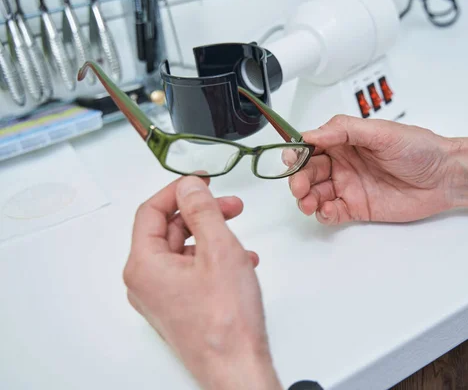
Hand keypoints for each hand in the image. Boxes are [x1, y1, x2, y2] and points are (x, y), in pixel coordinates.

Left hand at [123, 176, 280, 389]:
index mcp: (144, 265)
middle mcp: (145, 282)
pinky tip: (240, 262)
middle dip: (201, 214)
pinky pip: (190, 271)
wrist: (236, 367)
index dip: (177, 191)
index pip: (150, 211)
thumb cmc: (225, 321)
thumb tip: (190, 188)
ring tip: (240, 236)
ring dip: (211, 237)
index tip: (200, 181)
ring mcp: (160, 297)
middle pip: (167, 230)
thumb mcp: (219, 249)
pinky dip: (213, 259)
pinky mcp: (178, 306)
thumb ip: (203, 211)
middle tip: (229, 205)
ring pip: (182, 251)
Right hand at [289, 115, 454, 224]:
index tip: (292, 160)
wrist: (444, 176)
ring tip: (310, 203)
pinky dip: (323, 214)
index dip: (297, 153)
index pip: (311, 146)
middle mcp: (343, 163)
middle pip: (308, 172)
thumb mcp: (381, 132)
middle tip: (300, 187)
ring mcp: (349, 186)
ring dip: (306, 199)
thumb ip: (344, 130)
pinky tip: (327, 211)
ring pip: (315, 194)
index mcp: (345, 141)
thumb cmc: (418, 149)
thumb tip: (311, 134)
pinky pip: (332, 213)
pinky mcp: (357, 208)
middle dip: (298, 180)